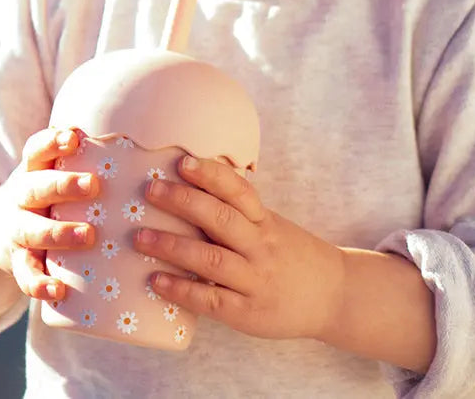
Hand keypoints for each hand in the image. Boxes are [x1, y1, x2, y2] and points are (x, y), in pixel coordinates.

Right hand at [0, 126, 98, 303]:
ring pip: (30, 230)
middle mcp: (21, 197)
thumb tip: (142, 143)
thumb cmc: (47, 195)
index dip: (53, 142)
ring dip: (58, 233)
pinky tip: (58, 289)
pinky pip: (24, 274)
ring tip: (88, 235)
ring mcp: (16, 230)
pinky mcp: (17, 261)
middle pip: (35, 187)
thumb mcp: (55, 172)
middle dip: (63, 185)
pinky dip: (39, 283)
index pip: (37, 149)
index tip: (75, 138)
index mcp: (33, 170)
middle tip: (94, 185)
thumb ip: (88, 159)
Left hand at [133, 156, 345, 341]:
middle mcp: (261, 246)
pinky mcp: (246, 312)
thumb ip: (238, 213)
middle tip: (150, 190)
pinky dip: (182, 289)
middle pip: (220, 219)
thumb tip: (189, 189)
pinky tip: (156, 281)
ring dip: (172, 246)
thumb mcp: (272, 226)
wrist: (334, 297)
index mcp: (265, 220)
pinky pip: (211, 299)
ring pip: (211, 259)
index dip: (211, 174)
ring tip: (140, 237)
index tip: (183, 161)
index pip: (238, 190)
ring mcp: (254, 280)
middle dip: (183, 202)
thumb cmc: (291, 255)